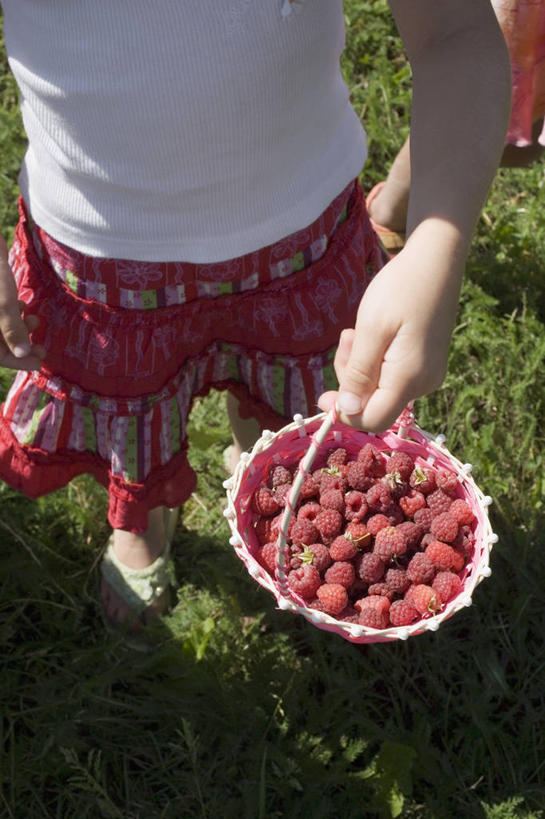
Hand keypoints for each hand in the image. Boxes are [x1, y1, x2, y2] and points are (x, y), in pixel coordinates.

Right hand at [0, 235, 44, 370]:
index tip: (39, 362)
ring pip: (2, 330)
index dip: (19, 362)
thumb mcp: (4, 305)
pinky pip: (1, 315)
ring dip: (20, 328)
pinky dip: (13, 314)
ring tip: (34, 320)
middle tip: (42, 348)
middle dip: (22, 345)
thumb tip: (22, 354)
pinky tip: (23, 305)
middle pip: (1, 345)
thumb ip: (13, 330)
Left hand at [318, 236, 461, 431]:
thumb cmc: (400, 289)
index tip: (322, 394)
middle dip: (350, 382)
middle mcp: (424, 384)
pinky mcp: (427, 365)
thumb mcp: (371, 330)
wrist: (436, 261)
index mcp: (409, 379)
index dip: (345, 414)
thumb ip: (359, 374)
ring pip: (381, 390)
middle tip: (346, 340)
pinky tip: (373, 334)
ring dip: (360, 367)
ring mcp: (428, 375)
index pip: (373, 421)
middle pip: (374, 405)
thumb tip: (348, 412)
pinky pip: (392, 376)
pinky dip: (375, 361)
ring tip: (356, 332)